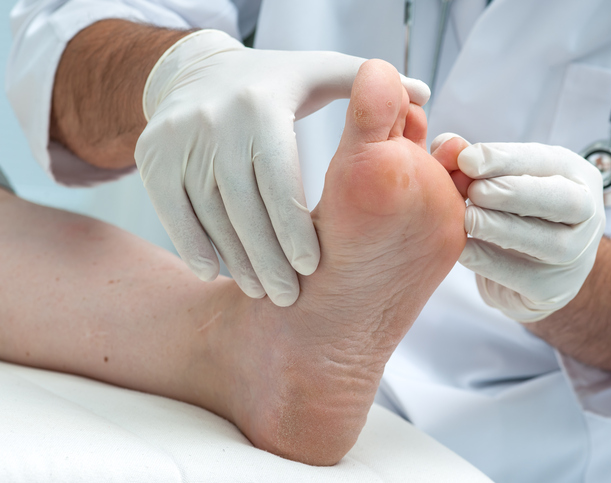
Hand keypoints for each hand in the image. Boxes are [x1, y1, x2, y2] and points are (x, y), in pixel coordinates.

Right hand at [135, 30, 429, 305]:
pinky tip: (216, 272)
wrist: (194, 72)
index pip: (279, 177)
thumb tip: (425, 97)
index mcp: (262, 103)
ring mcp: (177, 138)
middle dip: (267, 257)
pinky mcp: (150, 156)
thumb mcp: (319, 72)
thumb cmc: (273, 82)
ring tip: (261, 290)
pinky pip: (172, 210)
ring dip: (235, 259)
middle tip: (289, 296)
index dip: (294, 226)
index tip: (314, 267)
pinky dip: (193, 245)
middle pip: (242, 204)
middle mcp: (214, 119)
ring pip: (207, 213)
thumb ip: (369, 87)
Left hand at [445, 138, 604, 321]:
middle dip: (515, 192)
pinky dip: (488, 260)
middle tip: (474, 191)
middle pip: (562, 201)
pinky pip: (520, 276)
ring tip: (469, 218)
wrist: (532, 270)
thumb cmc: (512, 212)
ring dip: (502, 228)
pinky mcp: (553, 290)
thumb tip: (445, 146)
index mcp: (576, 176)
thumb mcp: (498, 178)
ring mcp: (575, 256)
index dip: (505, 159)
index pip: (546, 161)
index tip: (467, 160)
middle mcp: (586, 214)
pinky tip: (463, 248)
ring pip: (548, 242)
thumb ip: (470, 160)